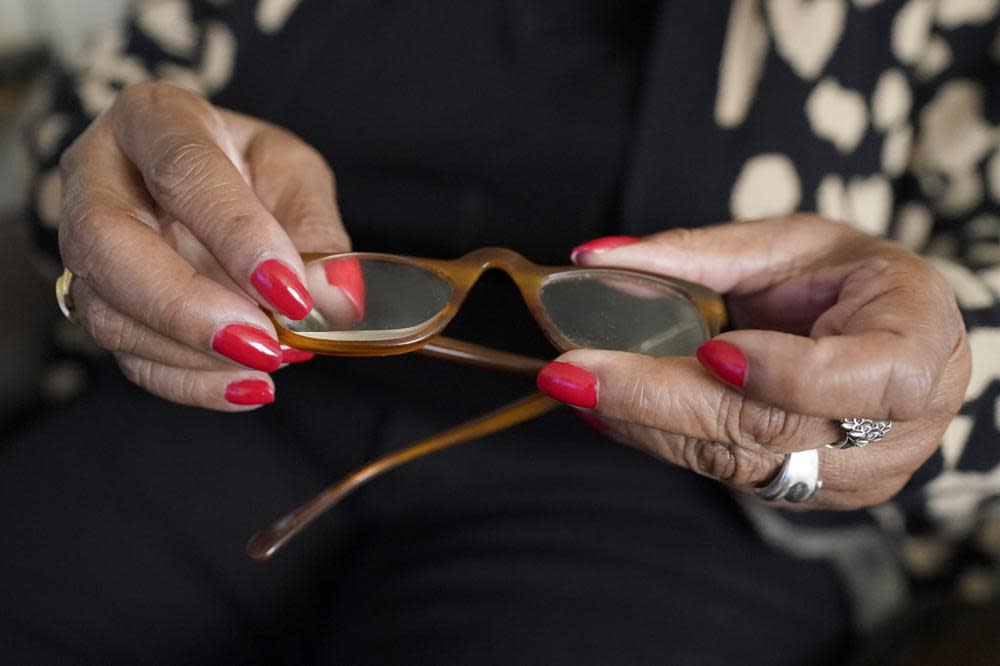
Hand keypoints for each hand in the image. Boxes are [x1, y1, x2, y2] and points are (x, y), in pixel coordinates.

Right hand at [59, 82, 349, 409]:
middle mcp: (98, 177)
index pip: (182, 170)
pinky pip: (127, 354)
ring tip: (266, 364)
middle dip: (188, 304)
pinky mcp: (97, 302)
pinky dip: (189, 382)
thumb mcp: (295, 175)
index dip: (237, 235)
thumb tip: (333, 298)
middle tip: (263, 342)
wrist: (203, 185)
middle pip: (110, 243)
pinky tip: (246, 388)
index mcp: (154, 119)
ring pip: (107, 309)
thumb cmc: (249, 169)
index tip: (292, 291)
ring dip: (191, 353)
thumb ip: (316, 230)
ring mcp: (84, 245)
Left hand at [537, 216, 971, 508]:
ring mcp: (845, 478)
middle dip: (657, 401)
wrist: (899, 342)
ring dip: (640, 423)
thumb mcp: (794, 244)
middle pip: (764, 429)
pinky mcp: (803, 493)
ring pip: (730, 461)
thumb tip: (593, 257)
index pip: (853, 380)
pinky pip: (720, 472)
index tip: (711, 349)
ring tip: (571, 386)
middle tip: (571, 373)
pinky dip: (655, 437)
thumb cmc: (856, 281)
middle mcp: (889, 436)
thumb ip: (700, 252)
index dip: (782, 372)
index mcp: (915, 355)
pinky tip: (603, 409)